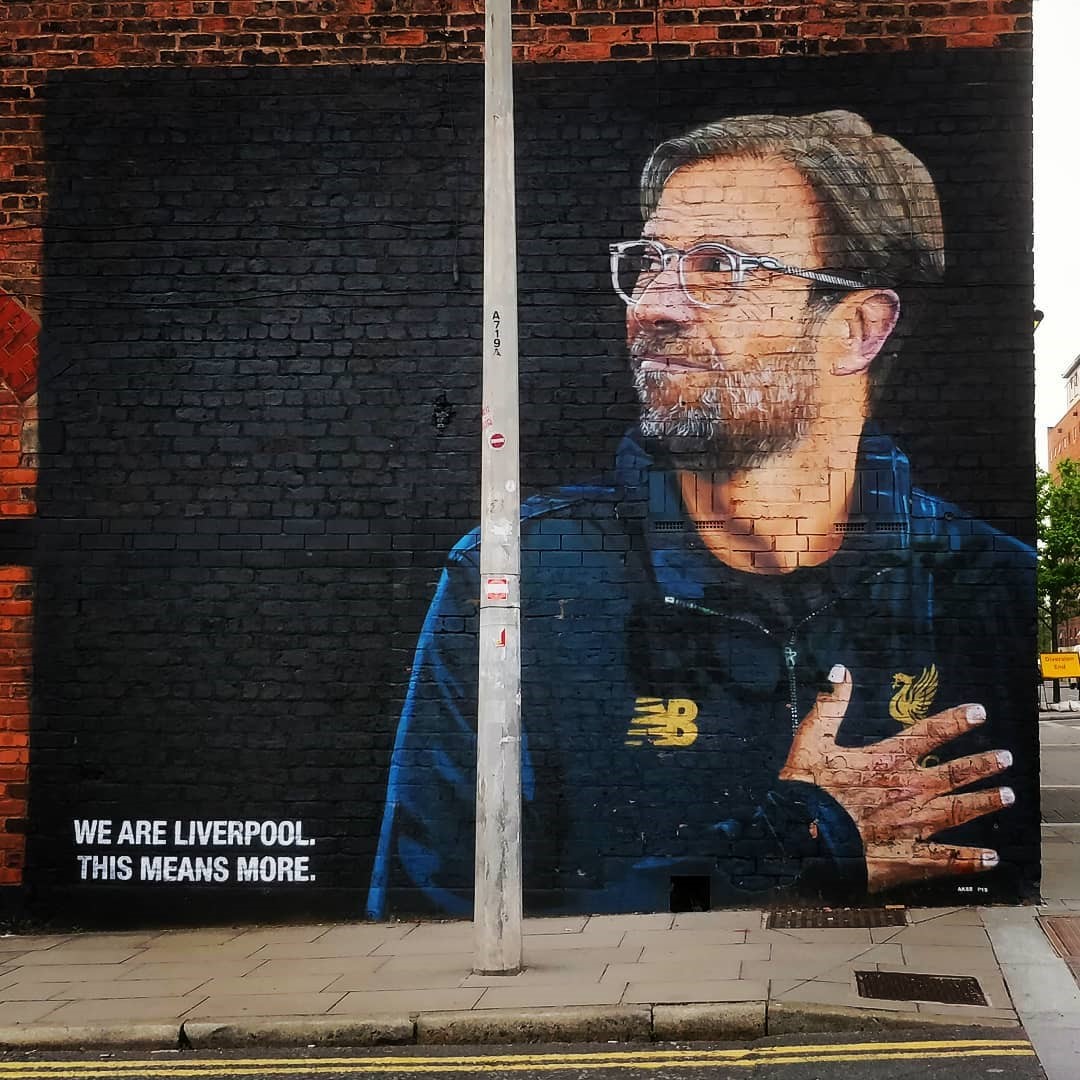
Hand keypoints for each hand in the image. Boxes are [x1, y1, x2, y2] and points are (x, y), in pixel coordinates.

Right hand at [779, 663, 1012, 892]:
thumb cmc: (807, 790)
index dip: (956, 721)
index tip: (980, 713)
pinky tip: (992, 859)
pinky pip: (947, 859)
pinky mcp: (910, 856)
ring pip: (959, 811)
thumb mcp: (810, 739)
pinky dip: (971, 860)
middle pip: (954, 773)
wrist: (803, 837)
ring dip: (984, 802)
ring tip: (1007, 796)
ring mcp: (913, 824)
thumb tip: (840, 671)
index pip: (929, 734)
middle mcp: (909, 789)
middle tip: (1005, 757)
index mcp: (887, 760)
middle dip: (982, 764)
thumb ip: (829, 705)